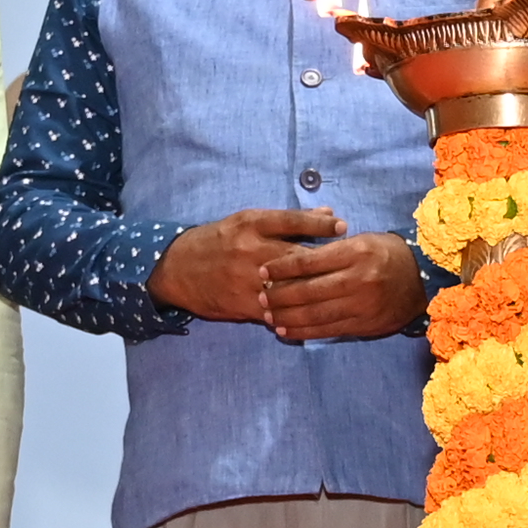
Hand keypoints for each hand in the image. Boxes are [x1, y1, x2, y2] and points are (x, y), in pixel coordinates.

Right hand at [155, 205, 338, 323]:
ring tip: (338, 291)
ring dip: (314, 291)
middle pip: (295, 256)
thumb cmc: (219, 241)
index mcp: (251, 224)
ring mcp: (246, 279)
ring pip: (288, 287)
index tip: (343, 226)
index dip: (318, 223)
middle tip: (349, 265)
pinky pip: (275, 311)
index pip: (291, 220)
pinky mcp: (242, 303)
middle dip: (325, 262)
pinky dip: (296, 313)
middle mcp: (250, 249)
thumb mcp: (248, 221)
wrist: (177, 268)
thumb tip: (329, 214)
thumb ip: (288, 220)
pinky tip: (316, 313)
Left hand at [259, 231, 423, 341]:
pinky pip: (327, 330)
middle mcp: (358, 279)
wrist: (421, 280)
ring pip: (315, 313)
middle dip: (279, 294)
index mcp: (355, 252)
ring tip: (268, 315)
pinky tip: (286, 330)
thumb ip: (329, 248)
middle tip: (260, 295)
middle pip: (308, 290)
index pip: (309, 261)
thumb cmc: (385, 254)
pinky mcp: (362, 324)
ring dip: (287, 316)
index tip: (263, 270)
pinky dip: (304, 331)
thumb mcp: (361, 240)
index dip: (282, 266)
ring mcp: (361, 305)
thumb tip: (291, 257)